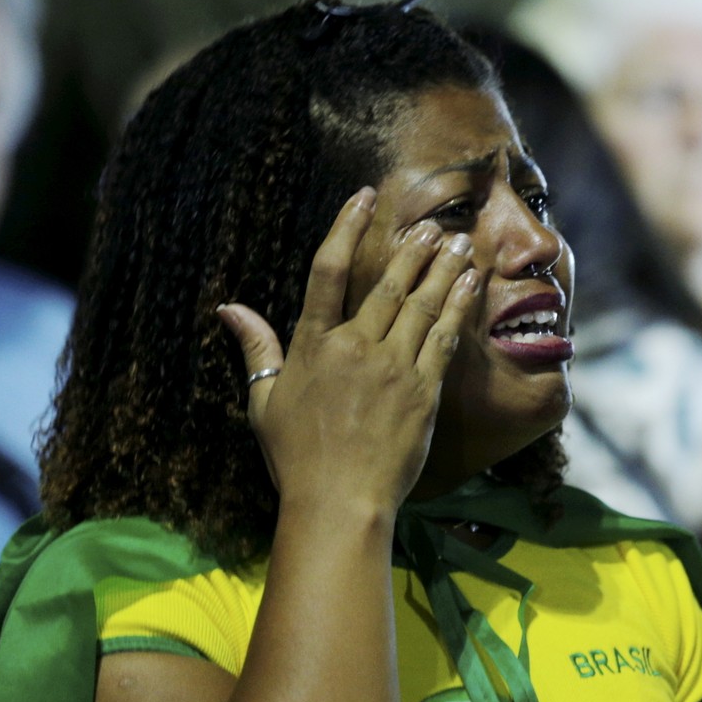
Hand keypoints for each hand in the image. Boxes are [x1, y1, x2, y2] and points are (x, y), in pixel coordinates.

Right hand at [216, 187, 482, 512]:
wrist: (339, 502)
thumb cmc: (296, 458)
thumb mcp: (264, 400)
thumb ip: (256, 347)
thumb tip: (229, 307)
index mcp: (314, 345)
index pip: (328, 270)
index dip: (347, 227)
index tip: (364, 199)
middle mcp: (356, 347)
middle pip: (388, 283)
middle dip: (413, 248)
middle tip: (433, 224)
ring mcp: (394, 368)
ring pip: (423, 304)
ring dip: (442, 269)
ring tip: (460, 243)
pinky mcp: (424, 392)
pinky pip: (445, 338)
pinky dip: (461, 306)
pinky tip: (472, 284)